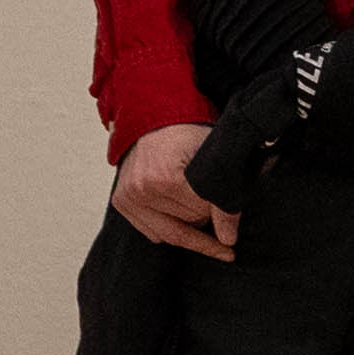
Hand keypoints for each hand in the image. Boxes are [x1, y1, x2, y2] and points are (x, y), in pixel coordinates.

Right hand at [114, 123, 236, 259]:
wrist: (152, 116)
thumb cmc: (185, 130)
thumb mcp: (211, 154)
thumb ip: (224, 196)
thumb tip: (229, 238)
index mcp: (165, 176)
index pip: (203, 211)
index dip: (221, 211)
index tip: (232, 232)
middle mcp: (142, 189)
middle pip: (188, 223)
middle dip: (205, 215)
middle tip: (213, 199)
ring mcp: (128, 197)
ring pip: (170, 234)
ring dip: (188, 226)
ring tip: (199, 209)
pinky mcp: (121, 202)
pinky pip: (152, 233)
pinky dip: (169, 229)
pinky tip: (180, 216)